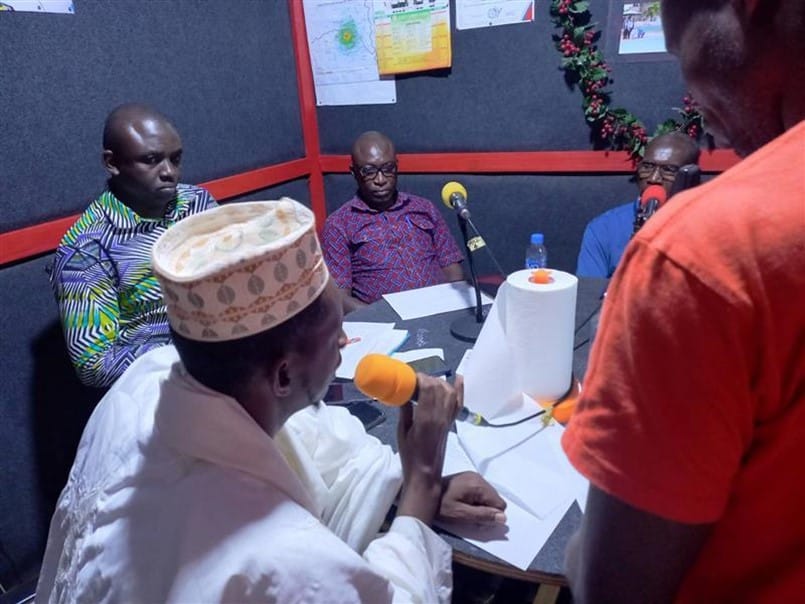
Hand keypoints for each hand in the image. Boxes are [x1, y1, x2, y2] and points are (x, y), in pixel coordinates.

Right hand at [396, 374, 459, 524]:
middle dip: (428, 379)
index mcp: (426, 419)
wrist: (425, 474)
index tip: (410, 378)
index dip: (421, 378)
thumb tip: (404, 394)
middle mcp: (440, 417)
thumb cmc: (410, 455)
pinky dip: (460, 389)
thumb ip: (404, 410)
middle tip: (415, 381)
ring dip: (439, 382)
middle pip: (440, 387)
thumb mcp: (402, 431)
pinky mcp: (451, 423)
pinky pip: (459, 403)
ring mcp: (448, 419)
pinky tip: (458, 378)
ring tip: (427, 383)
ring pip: (450, 392)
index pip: (429, 388)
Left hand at [438, 472, 506, 524]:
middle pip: (495, 499)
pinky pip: (480, 492)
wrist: (424, 492)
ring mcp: (473, 476)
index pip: (500, 504)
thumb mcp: (461, 514)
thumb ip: (483, 516)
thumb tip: (503, 518)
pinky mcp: (468, 478)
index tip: (475, 517)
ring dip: (480, 505)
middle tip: (467, 513)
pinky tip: (462, 501)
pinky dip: (475, 500)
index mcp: (478, 484)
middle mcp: (478, 477)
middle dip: (485, 509)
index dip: (490, 515)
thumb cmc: (441, 505)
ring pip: (488, 496)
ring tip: (463, 507)